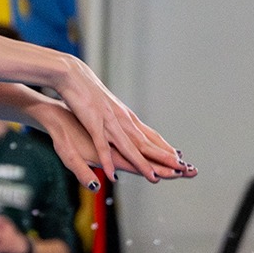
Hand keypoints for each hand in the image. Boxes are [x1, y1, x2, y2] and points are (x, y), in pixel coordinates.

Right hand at [41, 57, 191, 187]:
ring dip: (142, 164)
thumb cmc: (86, 88)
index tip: (178, 158)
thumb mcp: (106, 104)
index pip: (150, 135)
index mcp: (125, 115)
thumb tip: (123, 123)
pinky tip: (112, 174)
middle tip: (182, 169)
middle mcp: (122, 119)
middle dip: (164, 157)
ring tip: (154, 178)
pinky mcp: (93, 123)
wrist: (71, 75)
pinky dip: (108, 161)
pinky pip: (102, 146)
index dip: (164, 148)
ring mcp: (109, 122)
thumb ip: (116, 116)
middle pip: (146, 143)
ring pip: (130, 147)